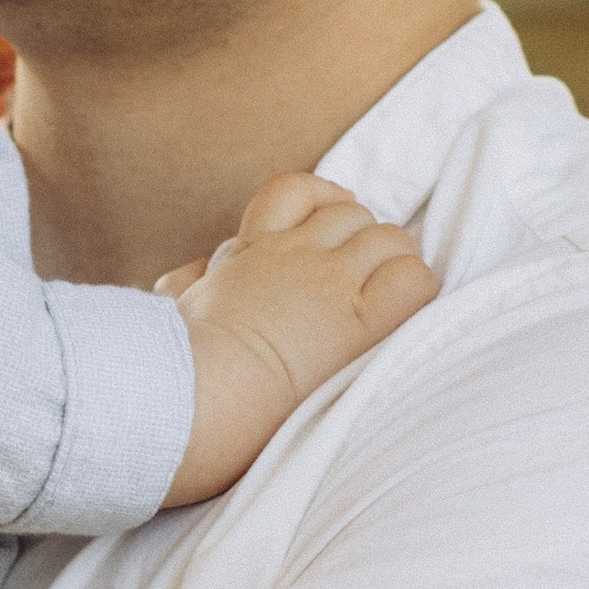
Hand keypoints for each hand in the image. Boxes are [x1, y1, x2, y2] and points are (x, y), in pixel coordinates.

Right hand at [160, 174, 436, 506]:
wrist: (197, 396)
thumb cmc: (177, 364)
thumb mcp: (173, 310)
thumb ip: (183, 285)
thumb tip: (187, 276)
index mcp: (250, 250)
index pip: (293, 193)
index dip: (323, 205)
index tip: (330, 230)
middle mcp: (293, 254)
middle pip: (353, 215)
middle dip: (363, 244)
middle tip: (363, 284)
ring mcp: (329, 282)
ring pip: (390, 239)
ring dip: (394, 266)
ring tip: (385, 303)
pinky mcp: (359, 321)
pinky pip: (412, 279)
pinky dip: (415, 290)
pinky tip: (401, 315)